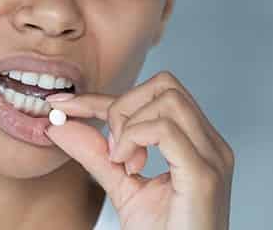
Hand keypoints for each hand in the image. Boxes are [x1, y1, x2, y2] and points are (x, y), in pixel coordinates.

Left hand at [45, 71, 233, 229]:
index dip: (101, 97)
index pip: (152, 97)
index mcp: (196, 144)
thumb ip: (96, 154)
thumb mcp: (122, 188)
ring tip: (123, 163)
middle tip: (112, 150)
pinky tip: (129, 166)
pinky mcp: (203, 176)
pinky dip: (135, 138)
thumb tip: (60, 124)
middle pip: (164, 84)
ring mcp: (211, 158)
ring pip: (166, 98)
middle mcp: (210, 144)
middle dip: (123, 107)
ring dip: (129, 125)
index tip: (62, 104)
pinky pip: (165, 129)